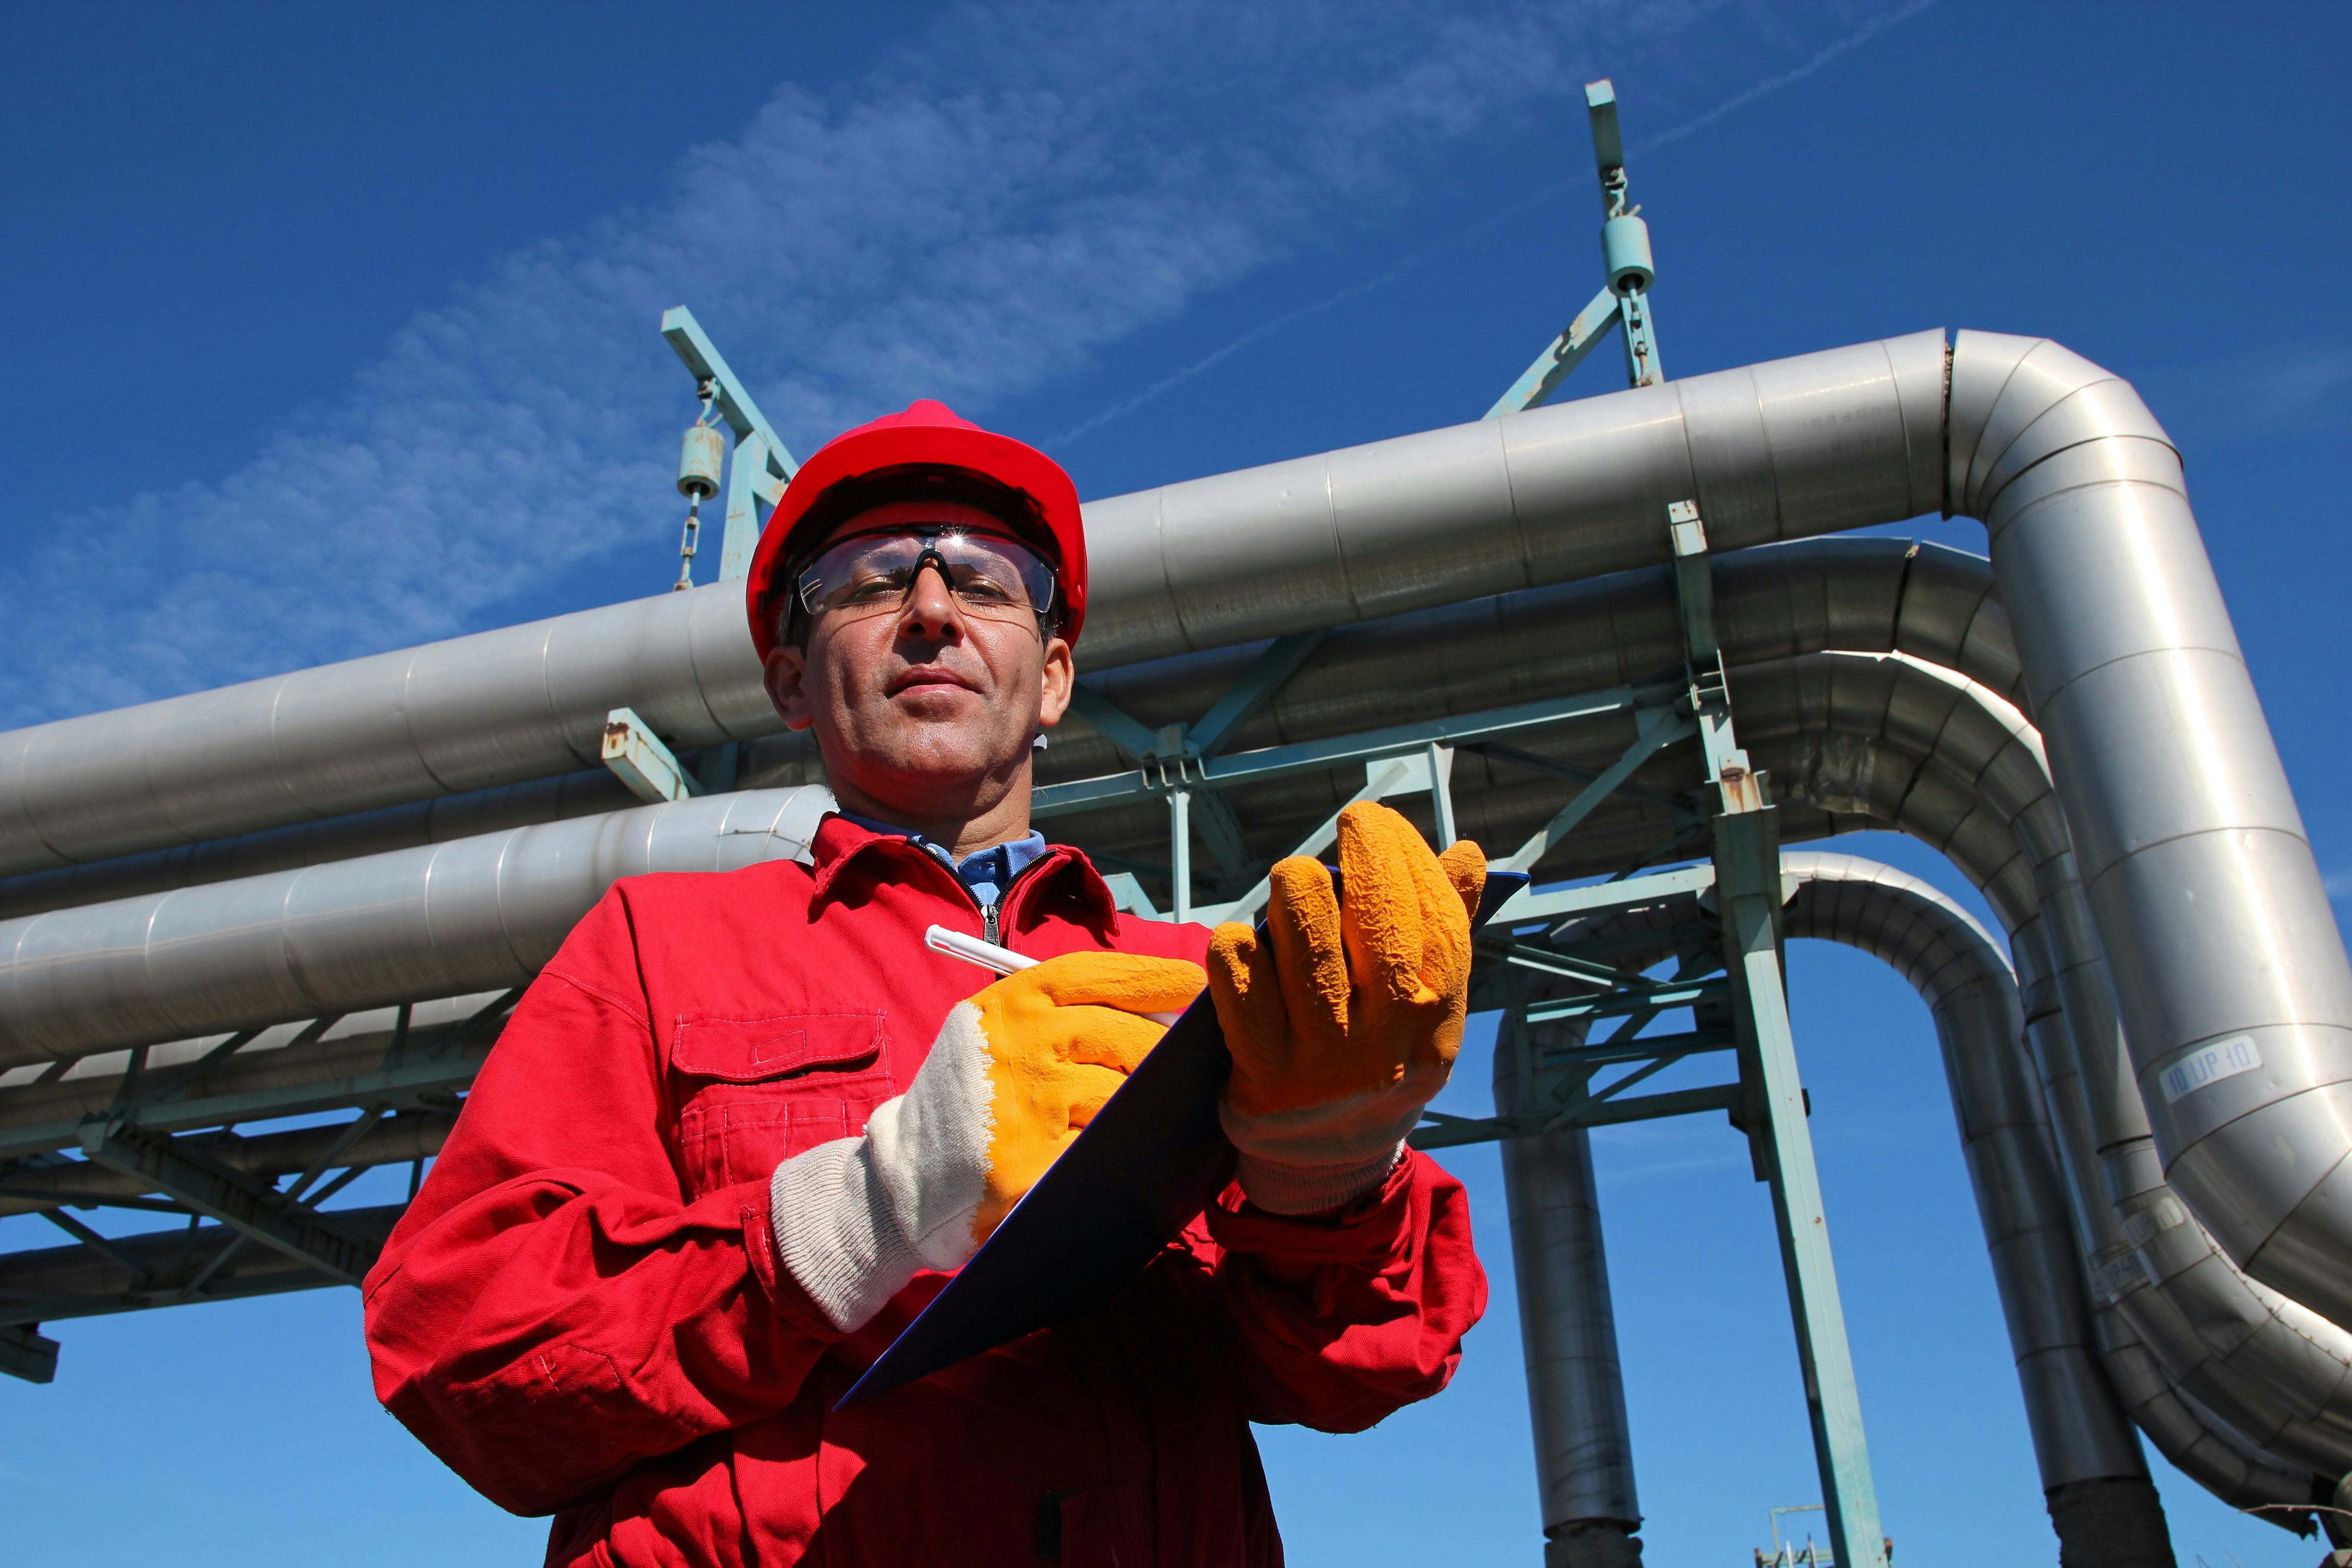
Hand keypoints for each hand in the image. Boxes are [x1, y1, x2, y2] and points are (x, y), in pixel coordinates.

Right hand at [771, 949, 1203, 1330]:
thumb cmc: (967, 1102)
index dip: (1154, 975)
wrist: (907, 1179)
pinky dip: (1125, 1150)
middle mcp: (1019, 1044)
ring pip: (1123, 1095)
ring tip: (1157, 1114)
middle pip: (1125, 1036)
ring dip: (1146, 1106)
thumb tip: (1160, 1010)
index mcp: (1010, 1004)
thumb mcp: (996, 1034)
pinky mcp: (1036, 1163)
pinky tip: (1135, 1154)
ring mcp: (1028, 1105)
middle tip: (1187, 1067)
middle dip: (1161, 1055)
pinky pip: (1106, 1148)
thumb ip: (1060, 1015)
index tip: (1194, 985)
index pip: (1096, 973)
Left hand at [1206, 801, 1483, 1212]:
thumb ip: (1446, 931)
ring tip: (1296, 878)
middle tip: (1353, 824)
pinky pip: (1241, 986)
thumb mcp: (1425, 1009)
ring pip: (1307, 940)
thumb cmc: (1378, 1057)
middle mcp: (1387, 1042)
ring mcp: (1325, 1061)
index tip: (1388, 821)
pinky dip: (1237, 949)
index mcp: (1435, 1020)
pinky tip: (1242, 938)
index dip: (1411, 857)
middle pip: (1379, 920)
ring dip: (1298, 891)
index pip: (1434, 920)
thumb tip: (1469, 855)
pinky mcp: (1264, 1076)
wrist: (1329, 1163)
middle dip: (1365, 854)